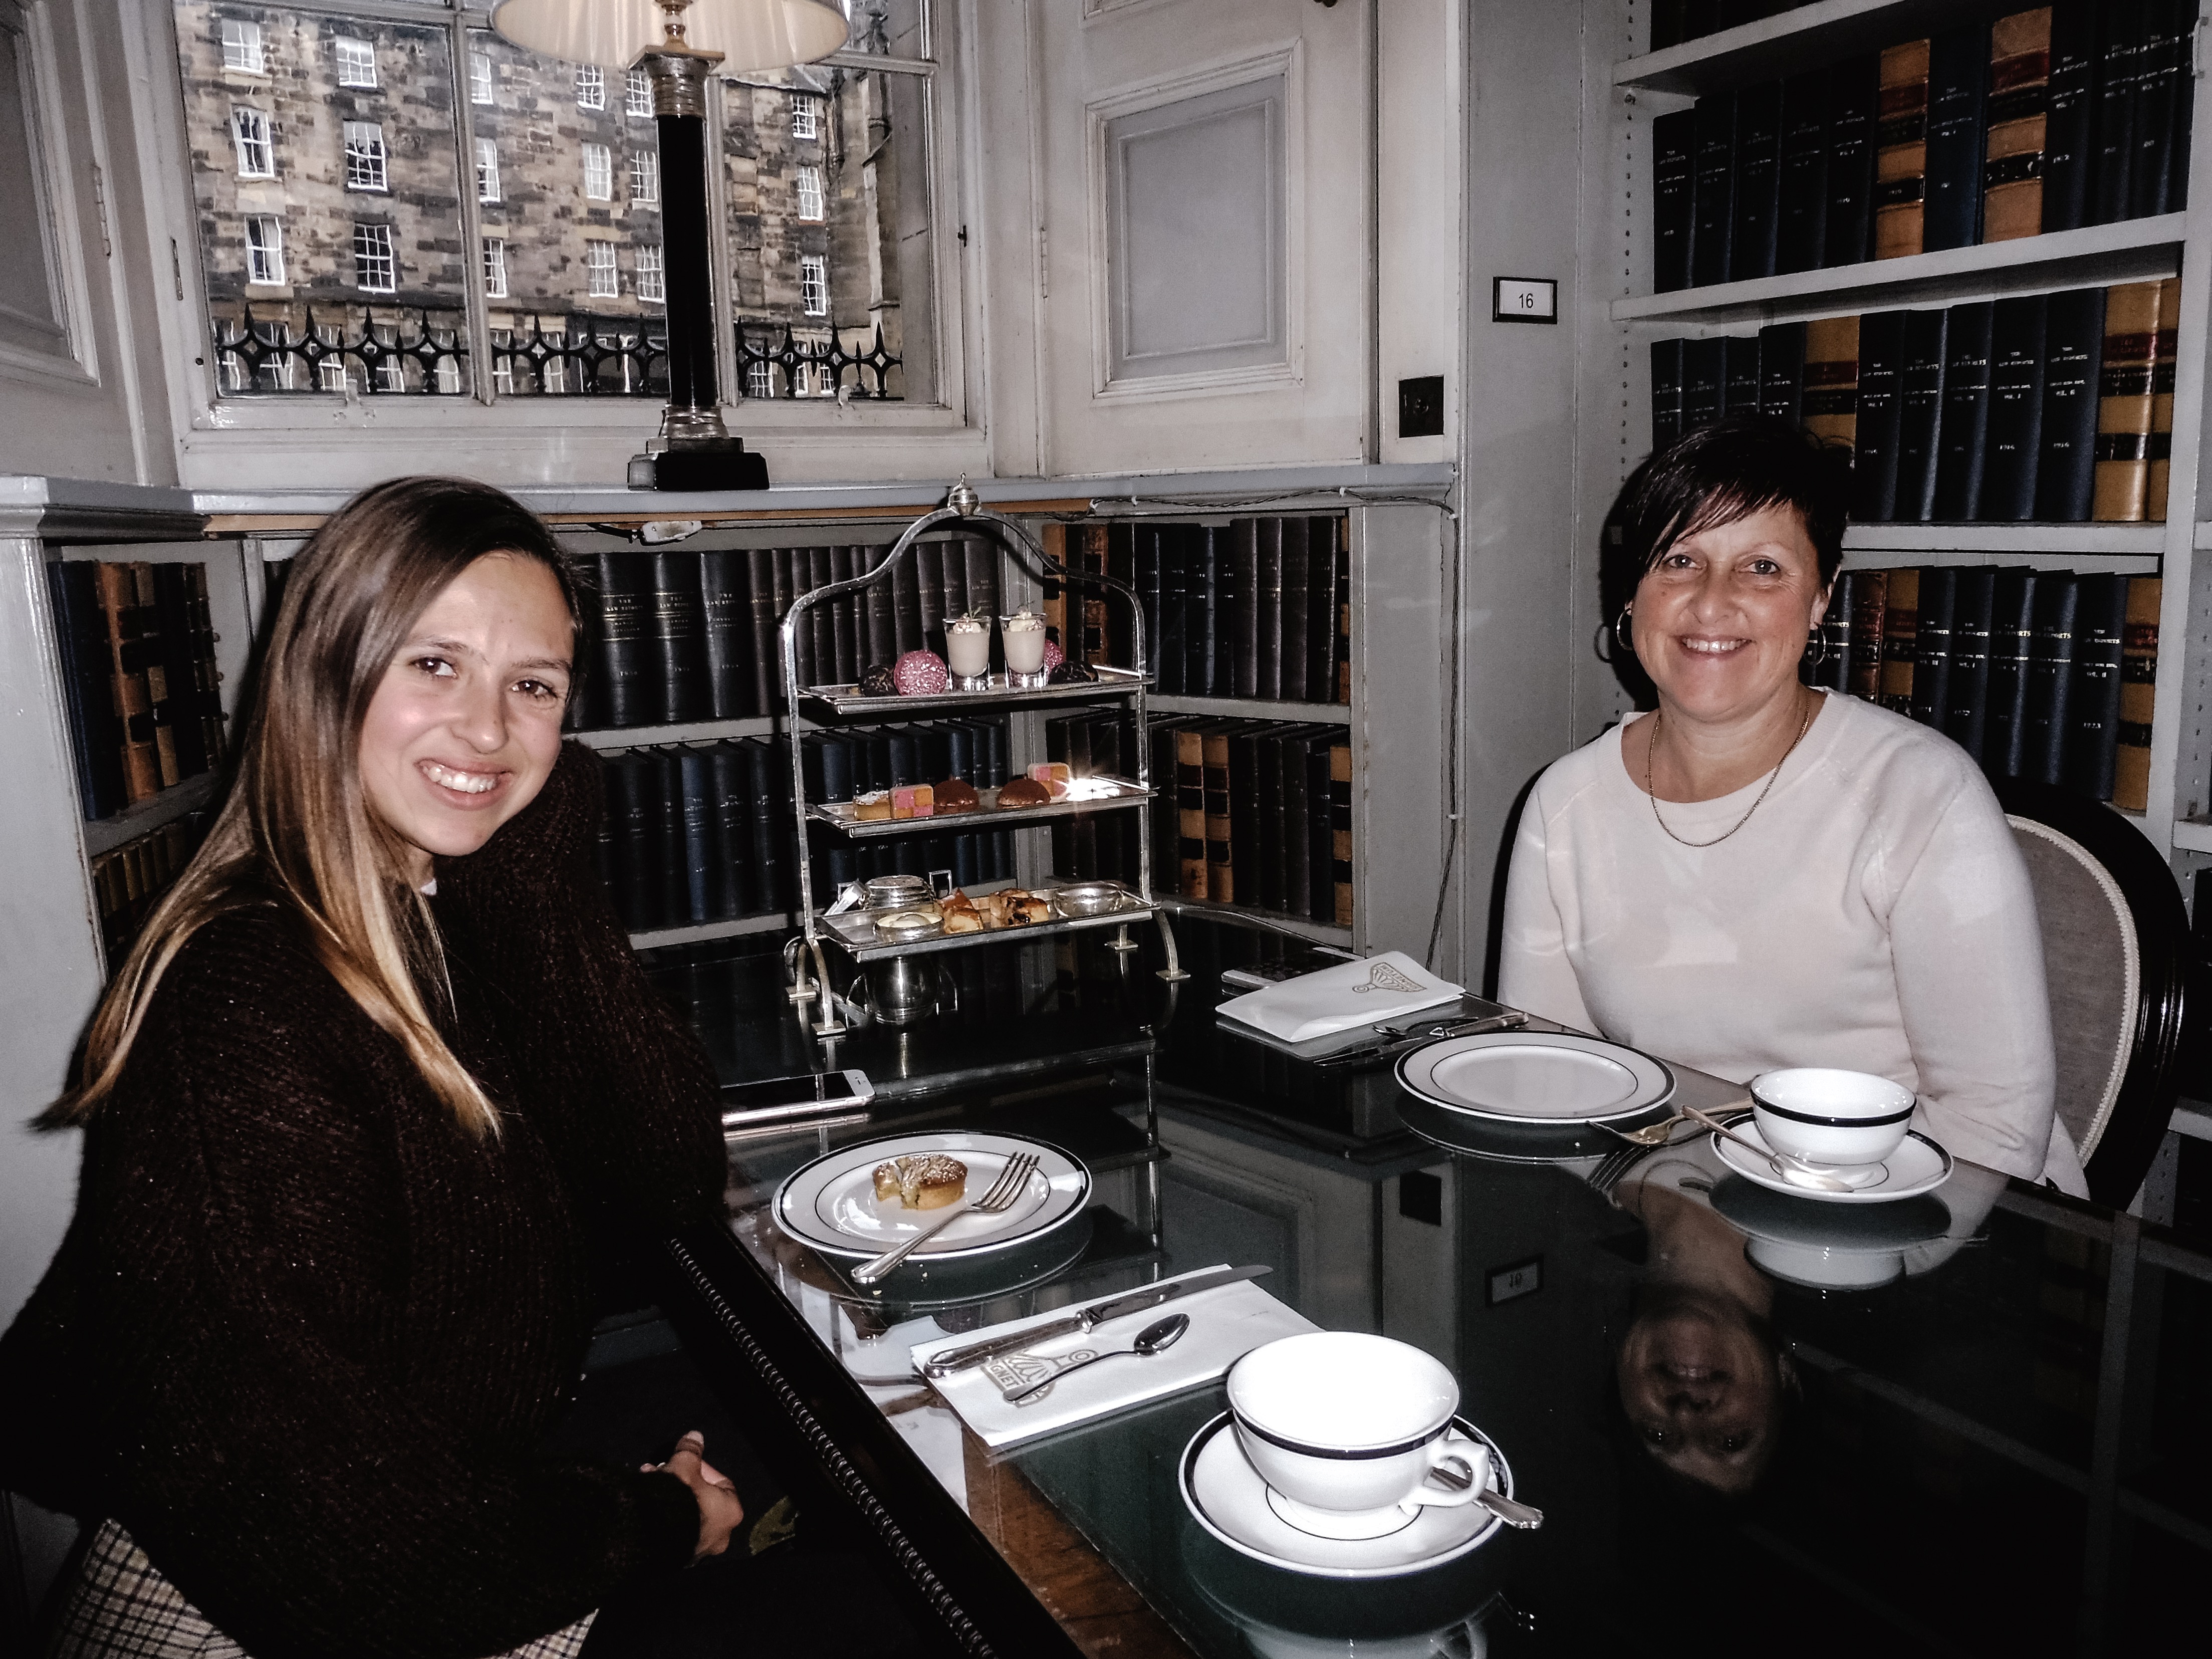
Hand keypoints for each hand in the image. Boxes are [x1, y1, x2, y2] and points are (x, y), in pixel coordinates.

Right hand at [644, 1429, 743, 1559]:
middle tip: (662, 1471)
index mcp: (732, 1511)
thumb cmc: (679, 1500)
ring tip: (648, 1481)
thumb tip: (695, 1436)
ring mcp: (700, 1550)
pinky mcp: (678, 1558)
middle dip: (680, 1482)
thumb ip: (691, 1451)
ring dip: (668, 1497)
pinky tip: (645, 1503)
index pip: (720, 1482)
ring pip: (685, 1515)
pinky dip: (662, 1516)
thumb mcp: (684, 1466)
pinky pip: (673, 1530)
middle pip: (701, 1498)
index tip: (684, 1463)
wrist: (653, 1537)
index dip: (701, 1468)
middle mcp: (721, 1534)